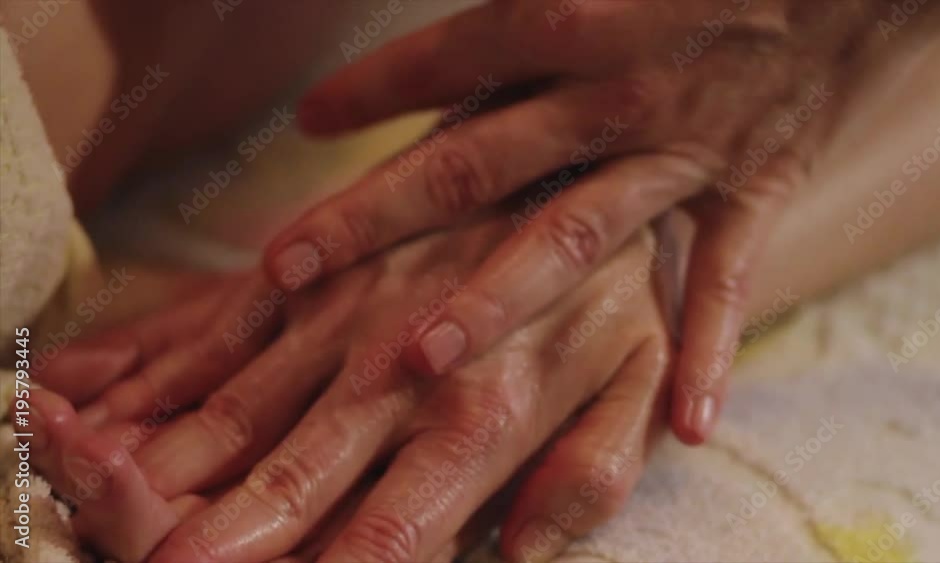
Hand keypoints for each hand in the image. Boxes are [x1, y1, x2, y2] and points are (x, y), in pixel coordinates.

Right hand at [37, 211, 672, 561]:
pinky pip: (236, 317)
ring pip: (248, 403)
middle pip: (301, 474)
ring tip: (124, 503)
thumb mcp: (637, 384)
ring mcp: (356, 306)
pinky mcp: (327, 255)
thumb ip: (583, 476)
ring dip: (182, 463)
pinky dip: (176, 367)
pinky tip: (128, 401)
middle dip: (231, 535)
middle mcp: (406, 366)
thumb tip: (518, 556)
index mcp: (488, 414)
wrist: (585, 150)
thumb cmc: (620, 282)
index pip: (396, 526)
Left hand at [262, 0, 872, 442]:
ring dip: (496, 299)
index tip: (306, 124)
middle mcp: (613, 96)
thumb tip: (444, 46)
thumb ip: (521, 18)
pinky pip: (725, 281)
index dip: (373, 89)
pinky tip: (688, 429)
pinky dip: (709, 350)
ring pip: (572, 235)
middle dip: (373, 218)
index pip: (450, 59)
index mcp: (575, 22)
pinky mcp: (751, 196)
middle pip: (472, 164)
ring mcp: (681, 155)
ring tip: (421, 358)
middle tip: (285, 269)